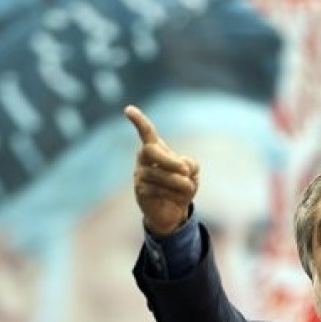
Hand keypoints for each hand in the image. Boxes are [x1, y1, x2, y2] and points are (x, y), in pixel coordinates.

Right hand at [124, 105, 199, 234]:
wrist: (172, 212)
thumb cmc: (181, 186)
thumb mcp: (192, 172)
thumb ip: (190, 164)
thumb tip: (181, 168)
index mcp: (155, 150)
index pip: (146, 133)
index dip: (138, 121)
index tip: (128, 109)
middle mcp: (143, 160)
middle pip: (150, 151)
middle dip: (169, 160)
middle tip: (185, 171)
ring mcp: (140, 175)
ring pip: (162, 175)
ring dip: (182, 183)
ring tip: (187, 189)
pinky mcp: (140, 191)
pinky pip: (160, 190)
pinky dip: (176, 195)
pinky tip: (177, 199)